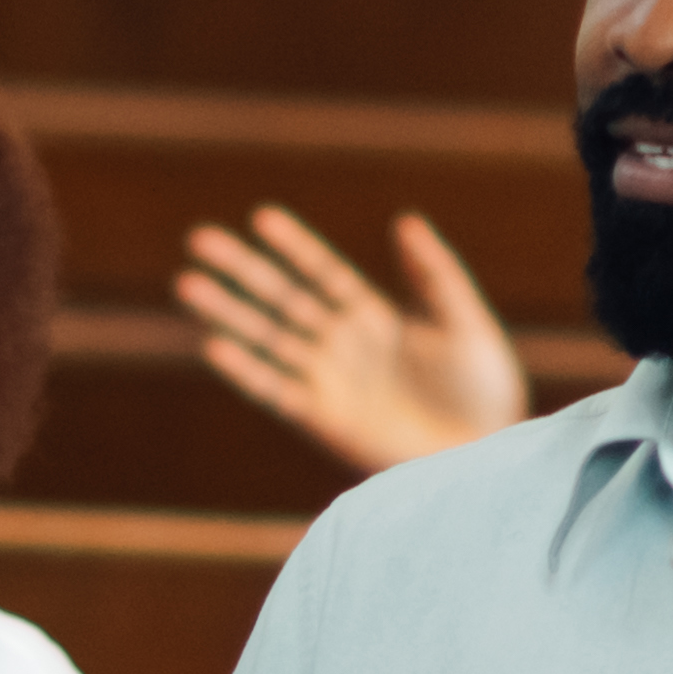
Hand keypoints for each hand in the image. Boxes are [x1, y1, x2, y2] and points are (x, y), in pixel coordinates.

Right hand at [168, 205, 526, 473]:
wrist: (485, 456)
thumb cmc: (484, 391)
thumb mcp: (465, 322)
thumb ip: (435, 274)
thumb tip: (404, 220)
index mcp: (373, 315)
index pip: (322, 272)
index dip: (293, 246)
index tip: (261, 217)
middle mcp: (342, 344)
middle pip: (282, 298)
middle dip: (242, 270)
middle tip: (199, 239)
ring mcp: (329, 380)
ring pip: (268, 338)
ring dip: (229, 312)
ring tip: (187, 284)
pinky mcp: (324, 419)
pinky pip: (277, 390)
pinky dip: (247, 370)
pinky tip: (214, 345)